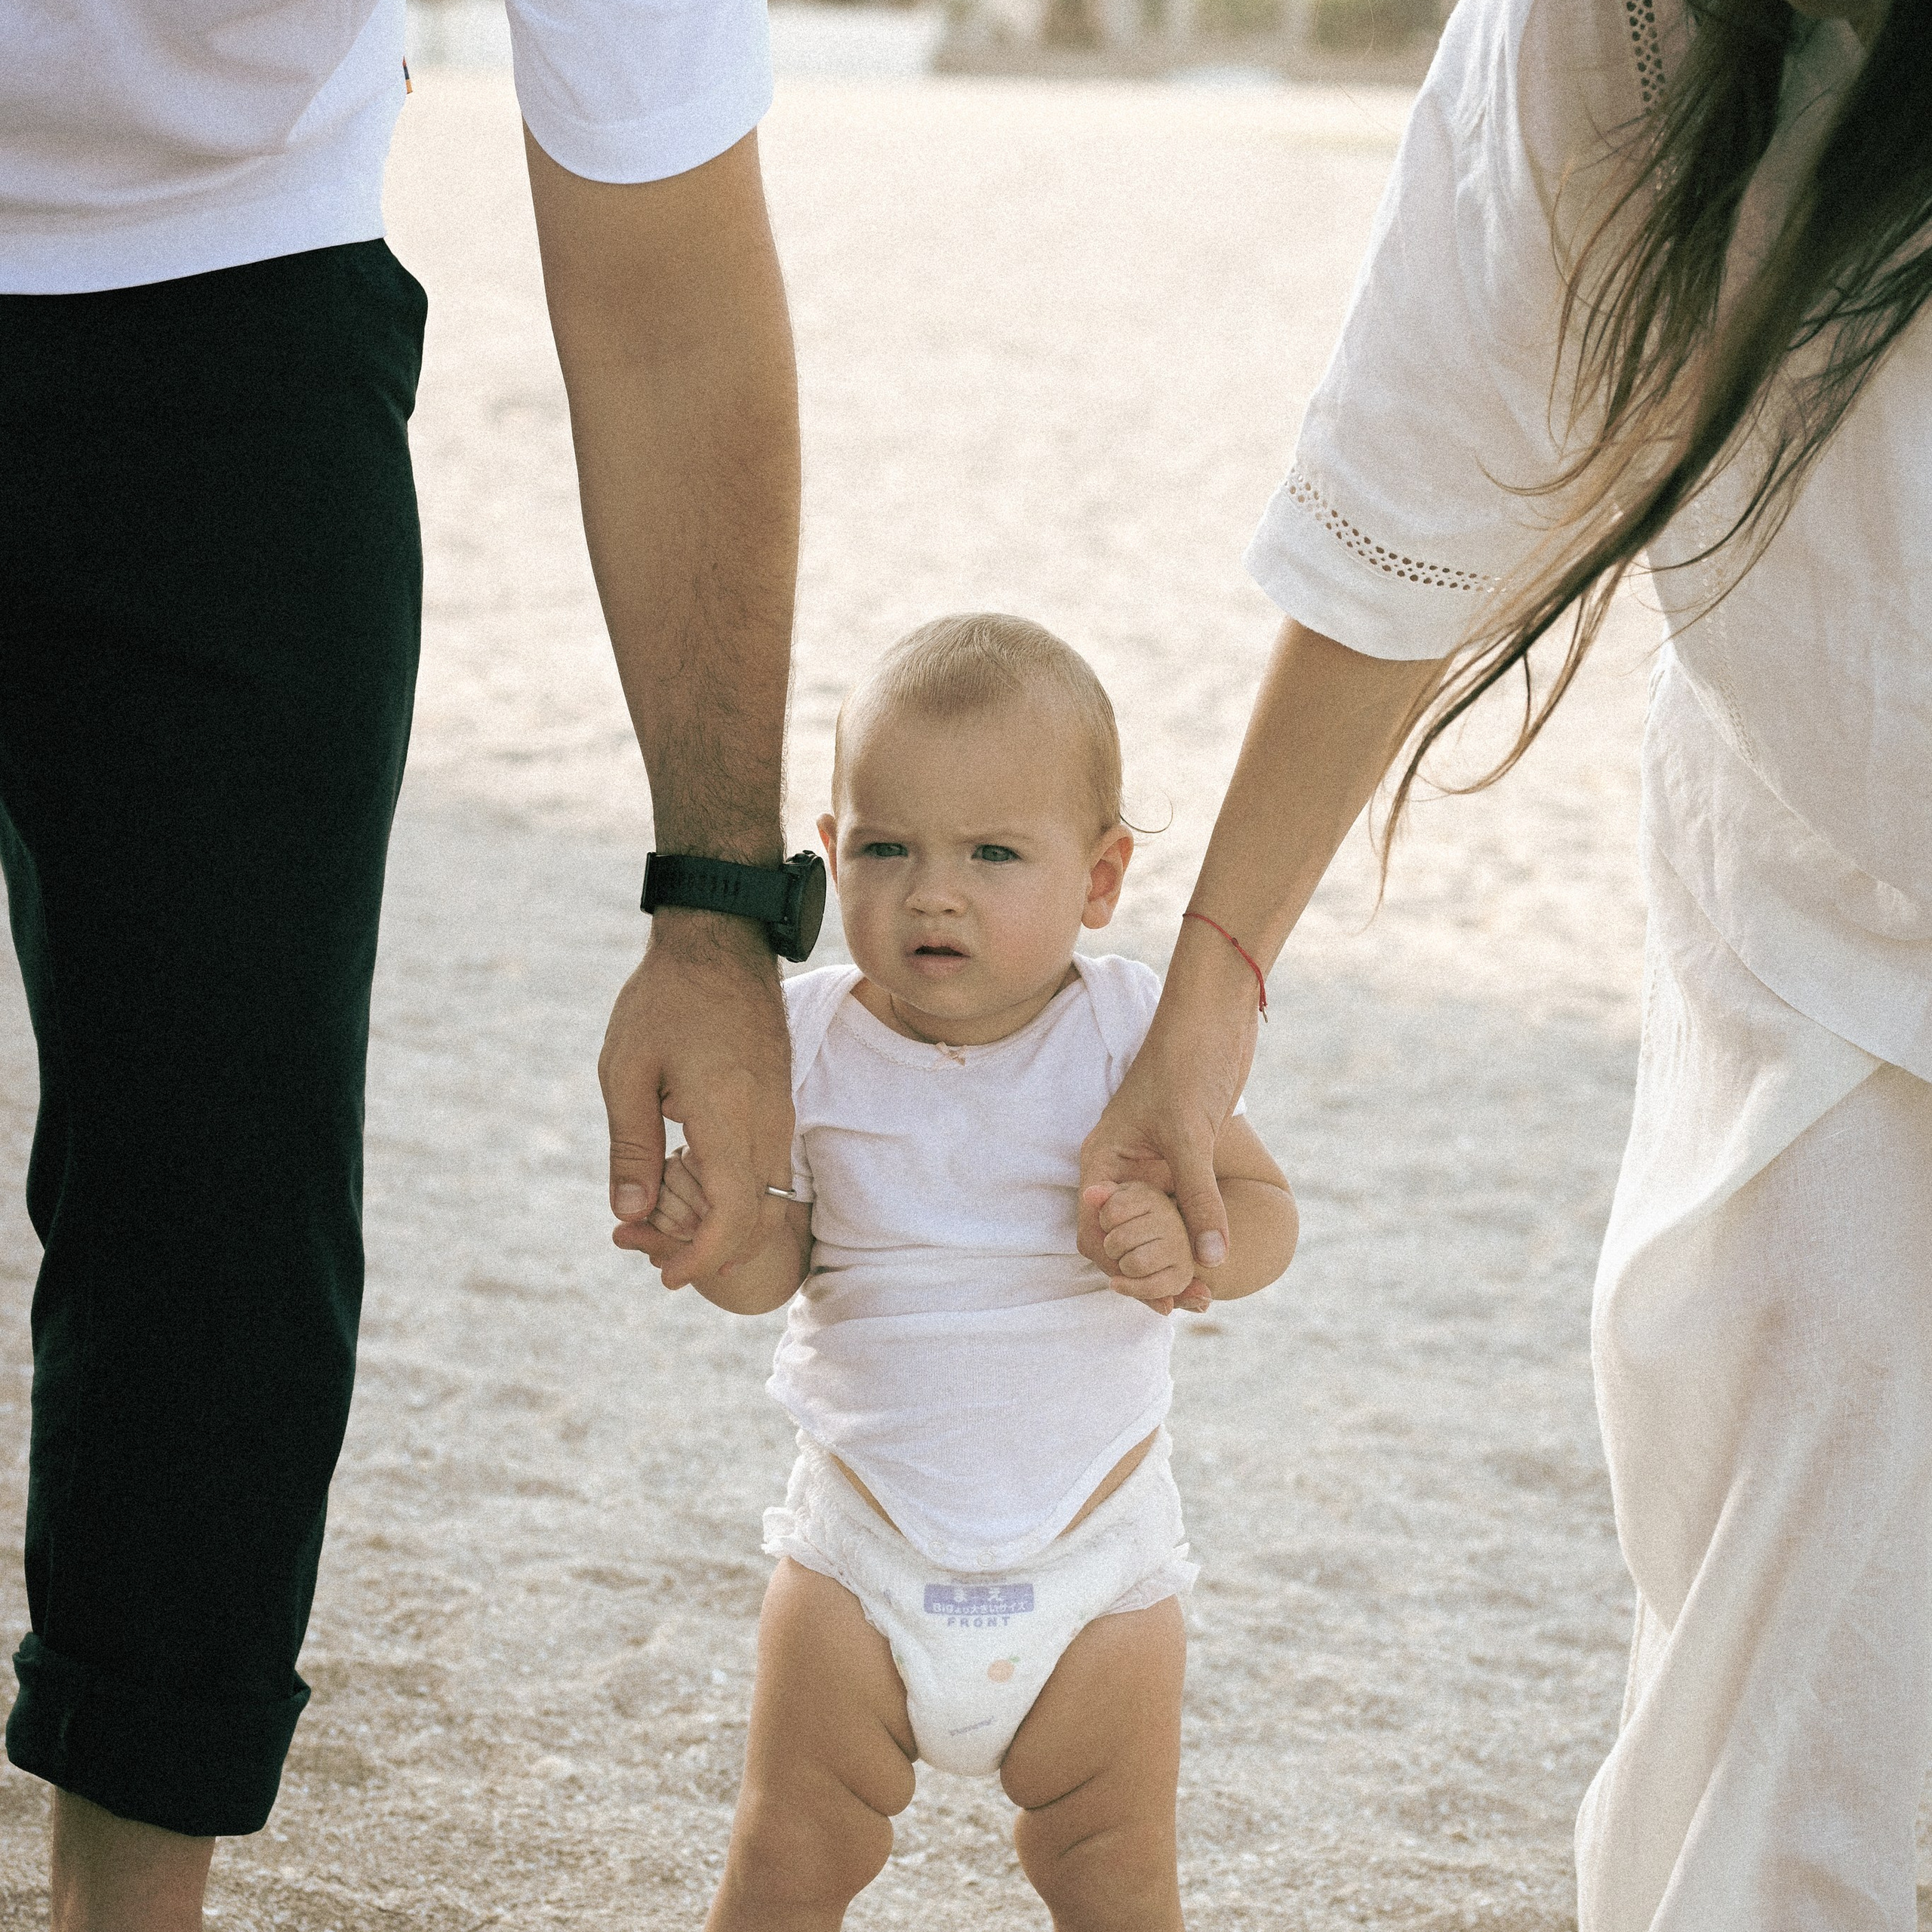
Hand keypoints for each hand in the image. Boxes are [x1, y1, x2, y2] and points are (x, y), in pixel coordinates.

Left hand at [600, 911, 792, 1289]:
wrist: (721, 939)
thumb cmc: (665, 999)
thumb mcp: (626, 1072)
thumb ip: (631, 1148)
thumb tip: (630, 1214)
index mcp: (729, 1120)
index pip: (732, 1219)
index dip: (701, 1260)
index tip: (665, 1276)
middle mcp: (767, 1123)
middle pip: (753, 1217)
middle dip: (708, 1251)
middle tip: (650, 1254)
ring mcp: (779, 1112)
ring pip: (764, 1194)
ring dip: (721, 1222)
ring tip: (662, 1224)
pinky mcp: (779, 1100)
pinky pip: (765, 1165)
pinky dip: (733, 1191)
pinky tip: (689, 1182)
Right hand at [1078, 924, 1258, 1302]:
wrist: (1214, 1015)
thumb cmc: (1186, 1060)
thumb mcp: (1188, 1132)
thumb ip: (1198, 1196)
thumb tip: (1211, 1260)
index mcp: (1103, 1160)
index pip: (1095, 1229)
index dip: (1119, 1266)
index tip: (1154, 1297)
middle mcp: (1123, 1167)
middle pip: (1126, 1236)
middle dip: (1151, 1273)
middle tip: (1188, 1306)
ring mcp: (1154, 1164)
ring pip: (1157, 1227)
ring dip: (1176, 1260)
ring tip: (1206, 1295)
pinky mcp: (1184, 1157)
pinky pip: (1183, 1209)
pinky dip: (1195, 1236)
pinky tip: (1216, 1260)